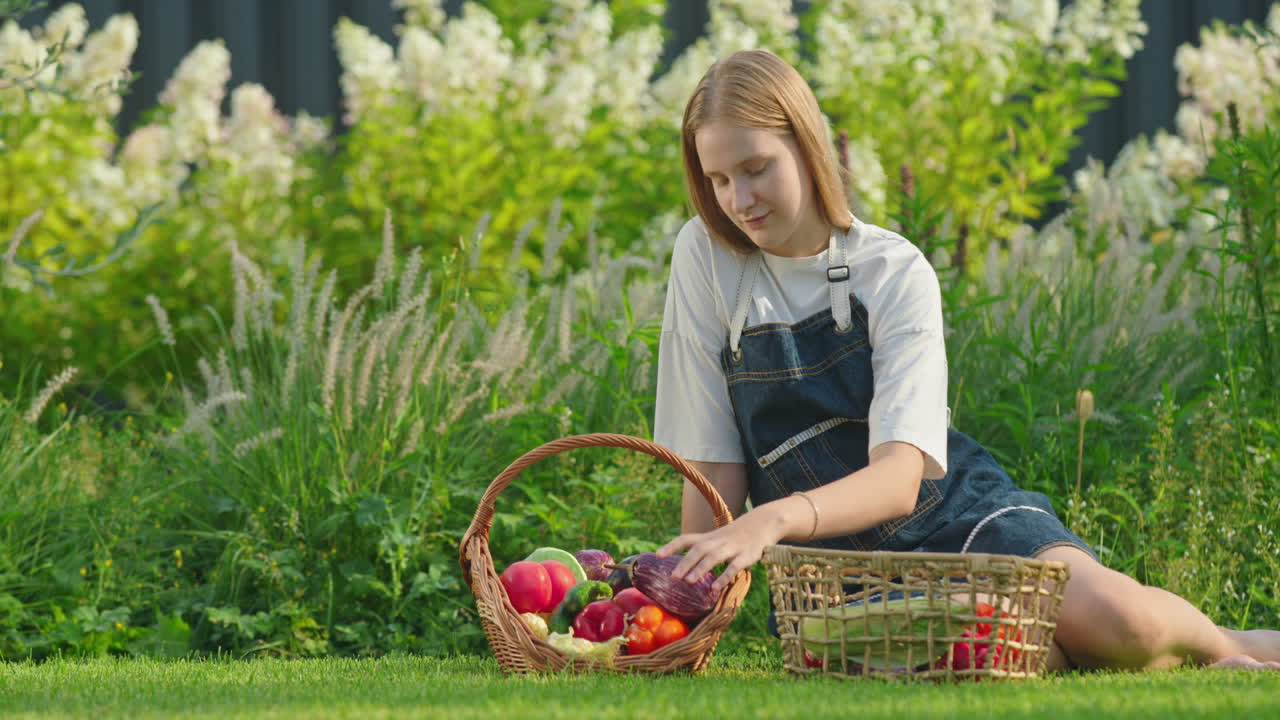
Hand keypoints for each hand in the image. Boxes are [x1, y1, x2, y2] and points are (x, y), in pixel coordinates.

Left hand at [655, 505, 786, 592]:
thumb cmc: (734, 536)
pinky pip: (734, 567)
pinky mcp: (746, 556)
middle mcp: (717, 541)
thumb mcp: (715, 538)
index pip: (685, 539)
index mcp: (708, 538)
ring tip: (689, 581)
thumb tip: (682, 567)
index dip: (671, 546)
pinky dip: (724, 577)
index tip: (657, 556)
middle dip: (685, 562)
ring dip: (700, 568)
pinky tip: (715, 588)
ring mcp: (731, 548)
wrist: (762, 523)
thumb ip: (700, 549)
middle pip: (698, 550)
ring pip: (713, 557)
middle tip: (673, 576)